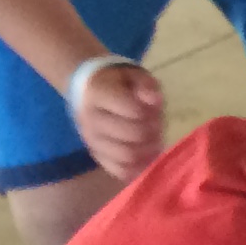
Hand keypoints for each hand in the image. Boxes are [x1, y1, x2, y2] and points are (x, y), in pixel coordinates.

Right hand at [69, 60, 166, 178]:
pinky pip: (119, 171)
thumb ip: (146, 84)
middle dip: (151, 133)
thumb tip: (154, 100)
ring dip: (147, 151)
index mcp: (98, 93)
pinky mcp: (96, 156)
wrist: (89, 91)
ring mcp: (91, 139)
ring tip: (151, 141)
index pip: (132, 110)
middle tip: (156, 128)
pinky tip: (145, 157)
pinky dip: (137, 168)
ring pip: (126, 156)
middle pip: (132, 135)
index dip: (149, 112)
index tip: (152, 110)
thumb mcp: (135, 74)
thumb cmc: (119, 83)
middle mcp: (90, 118)